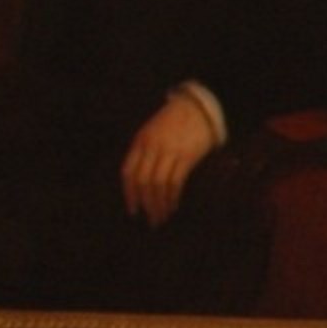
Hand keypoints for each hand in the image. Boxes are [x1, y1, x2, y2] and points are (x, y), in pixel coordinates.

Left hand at [119, 86, 223, 224]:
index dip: (129, 194)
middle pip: (143, 181)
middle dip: (145, 204)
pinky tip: (174, 205)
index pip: (128, 172)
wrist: (198, 107)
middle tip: (150, 220)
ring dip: (160, 204)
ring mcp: (169, 151)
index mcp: (140, 141)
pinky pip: (175, 181)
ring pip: (158, 184)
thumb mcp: (152, 133)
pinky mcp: (187, 156)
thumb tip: (140, 183)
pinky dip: (173, 197)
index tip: (133, 210)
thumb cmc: (174, 123)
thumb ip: (144, 152)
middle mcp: (152, 147)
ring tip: (162, 217)